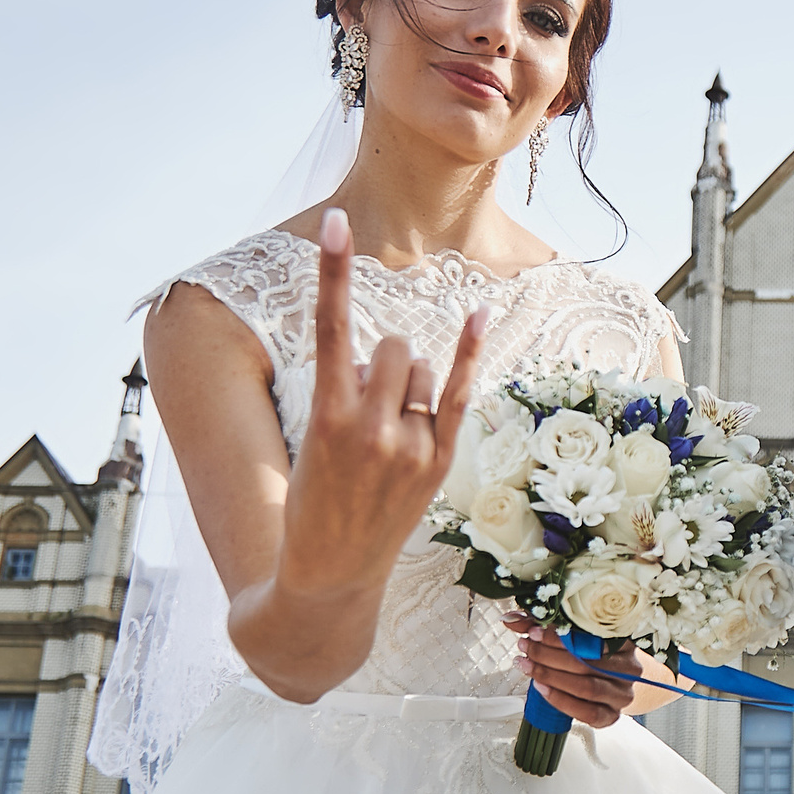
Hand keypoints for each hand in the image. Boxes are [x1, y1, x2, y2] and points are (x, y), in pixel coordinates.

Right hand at [279, 207, 485, 603]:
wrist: (330, 573)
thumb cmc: (314, 501)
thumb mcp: (313, 441)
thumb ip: (348, 390)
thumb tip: (387, 353)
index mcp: (326, 416)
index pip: (331, 328)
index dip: (334, 271)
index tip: (334, 221)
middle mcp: (370, 426)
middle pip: (391, 345)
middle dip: (381, 360)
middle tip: (367, 407)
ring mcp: (409, 445)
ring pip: (418, 368)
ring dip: (407, 381)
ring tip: (387, 431)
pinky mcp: (438, 461)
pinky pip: (457, 393)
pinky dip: (467, 352)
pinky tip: (479, 313)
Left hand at [503, 614, 644, 729]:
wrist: (615, 683)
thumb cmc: (593, 655)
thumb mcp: (574, 635)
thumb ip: (546, 626)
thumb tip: (511, 619)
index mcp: (625, 641)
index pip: (593, 635)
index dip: (560, 634)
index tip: (533, 631)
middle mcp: (629, 668)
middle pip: (587, 661)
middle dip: (549, 655)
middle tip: (525, 647)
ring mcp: (622, 694)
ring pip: (586, 687)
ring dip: (551, 676)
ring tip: (527, 666)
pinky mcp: (612, 716)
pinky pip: (586, 712)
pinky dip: (560, 700)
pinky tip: (541, 687)